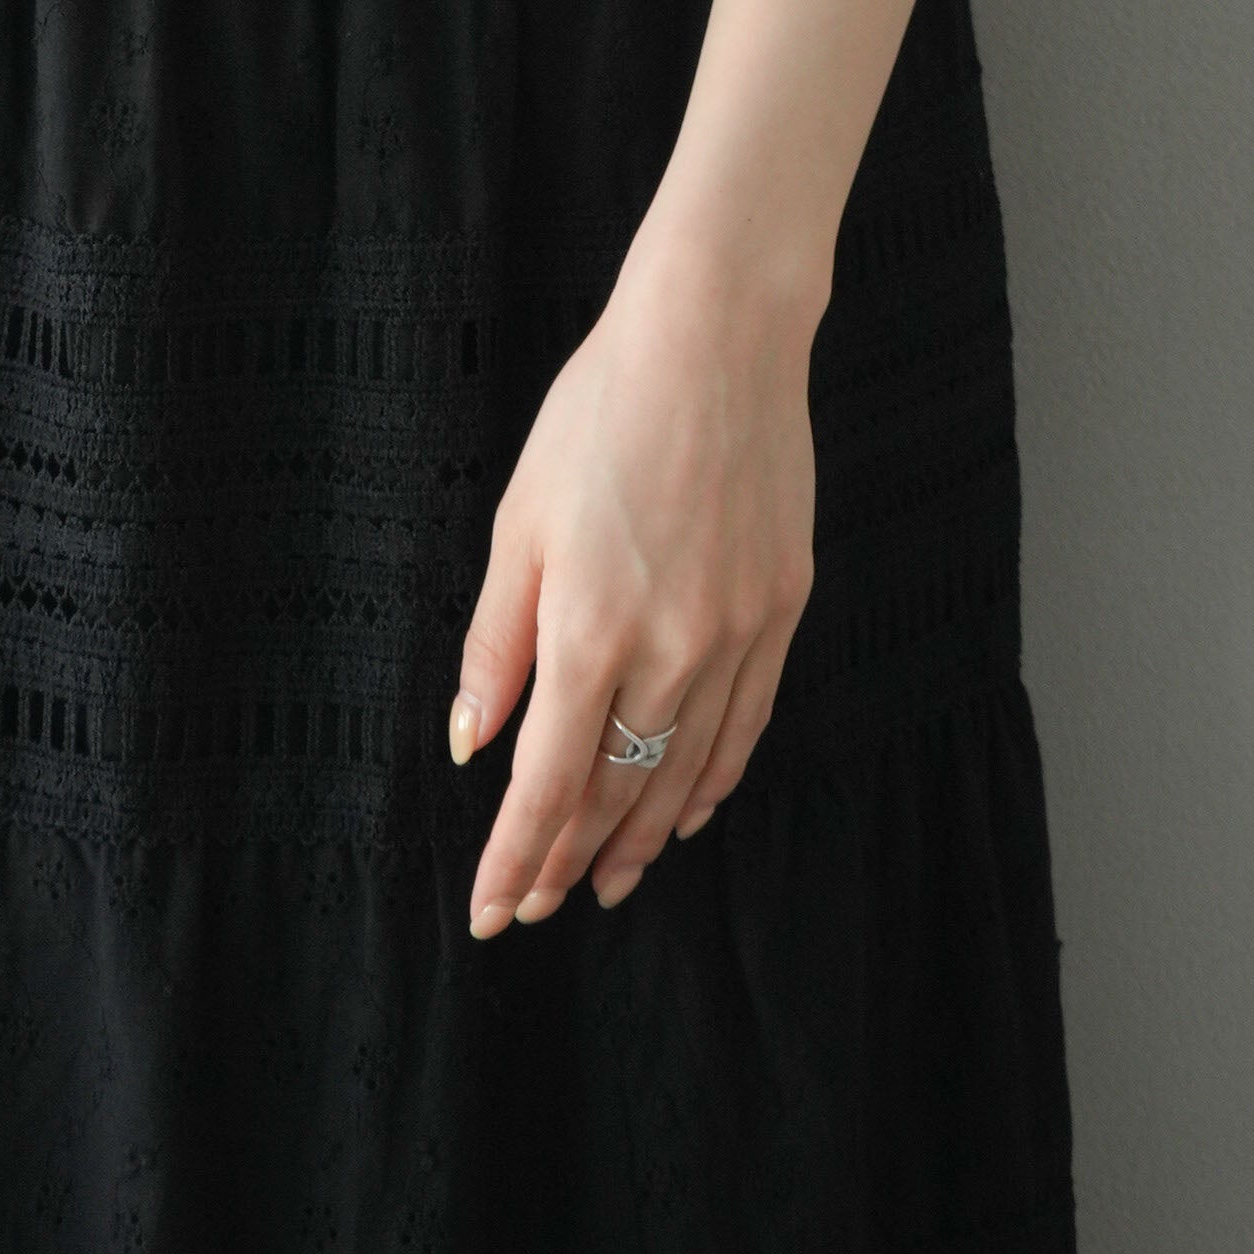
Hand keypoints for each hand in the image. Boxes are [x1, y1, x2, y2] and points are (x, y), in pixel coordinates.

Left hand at [449, 203, 823, 931]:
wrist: (716, 342)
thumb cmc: (600, 414)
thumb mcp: (520, 521)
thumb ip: (497, 642)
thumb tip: (472, 740)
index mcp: (588, 629)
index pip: (546, 783)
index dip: (517, 858)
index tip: (494, 912)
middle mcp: (670, 650)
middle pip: (615, 790)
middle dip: (571, 858)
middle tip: (540, 904)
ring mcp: (736, 635)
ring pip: (685, 774)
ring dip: (643, 838)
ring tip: (610, 883)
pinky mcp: (782, 612)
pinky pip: (744, 727)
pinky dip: (712, 782)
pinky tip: (689, 813)